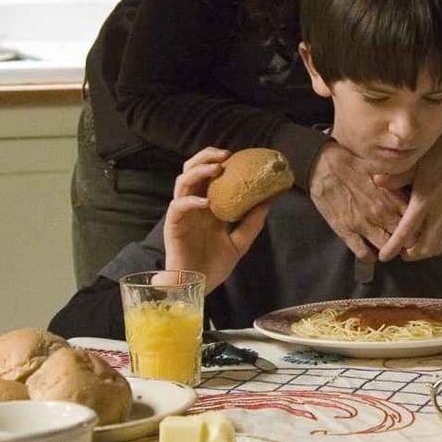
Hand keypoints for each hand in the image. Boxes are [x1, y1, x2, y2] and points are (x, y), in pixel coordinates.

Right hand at [164, 148, 268, 292]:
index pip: (208, 176)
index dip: (219, 161)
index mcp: (207, 206)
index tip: (238, 155)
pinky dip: (191, 200)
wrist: (197, 287)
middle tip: (225, 155)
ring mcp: (182, 214)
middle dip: (206, 157)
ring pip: (182, 182)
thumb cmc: (213, 266)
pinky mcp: (173, 225)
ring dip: (198, 171)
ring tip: (216, 168)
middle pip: (192, 171)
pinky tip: (207, 203)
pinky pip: (178, 206)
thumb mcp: (239, 243)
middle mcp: (193, 206)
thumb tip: (268, 202)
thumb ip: (251, 223)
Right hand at [309, 141, 409, 260]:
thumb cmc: (353, 160)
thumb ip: (401, 178)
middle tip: (407, 239)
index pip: (417, 220)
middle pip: (406, 239)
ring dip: (390, 249)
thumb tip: (419, 182)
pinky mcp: (345, 230)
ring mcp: (363, 224)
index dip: (421, 225)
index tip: (420, 226)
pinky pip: (363, 253)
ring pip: (386, 249)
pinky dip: (370, 256)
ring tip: (389, 246)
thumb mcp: (383, 164)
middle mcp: (380, 213)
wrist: (322, 163)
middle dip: (409, 241)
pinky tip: (371, 251)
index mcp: (392, 197)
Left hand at [378, 124, 441, 261]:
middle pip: (425, 247)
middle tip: (398, 250)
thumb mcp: (416, 159)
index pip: (407, 231)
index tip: (384, 257)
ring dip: (423, 251)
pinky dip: (435, 242)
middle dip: (410, 254)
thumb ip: (397, 175)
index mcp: (425, 198)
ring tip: (410, 246)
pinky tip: (425, 234)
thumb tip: (377, 181)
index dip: (394, 246)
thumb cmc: (440, 149)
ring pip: (438, 245)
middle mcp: (440, 210)